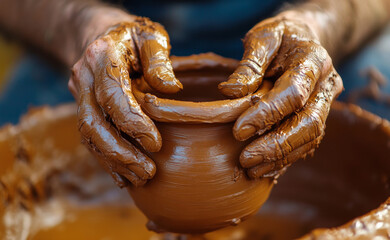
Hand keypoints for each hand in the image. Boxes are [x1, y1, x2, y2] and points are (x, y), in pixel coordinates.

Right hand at [68, 17, 181, 186]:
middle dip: (120, 152)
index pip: (112, 95)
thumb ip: (159, 59)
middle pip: (93, 123)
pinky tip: (124, 176)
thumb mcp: (150, 36)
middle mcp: (83, 78)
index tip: (157, 144)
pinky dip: (107, 160)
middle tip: (148, 172)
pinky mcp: (82, 108)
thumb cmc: (132, 36)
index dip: (133, 123)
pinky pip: (90, 139)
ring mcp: (79, 95)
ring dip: (114, 161)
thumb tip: (171, 90)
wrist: (100, 34)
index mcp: (101, 56)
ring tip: (141, 178)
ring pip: (89, 136)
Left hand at [218, 17, 342, 177]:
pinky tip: (264, 169)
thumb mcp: (262, 38)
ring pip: (309, 139)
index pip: (293, 92)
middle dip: (276, 146)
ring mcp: (323, 105)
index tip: (238, 130)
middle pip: (309, 123)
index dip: (266, 114)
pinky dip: (285, 160)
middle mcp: (325, 86)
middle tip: (246, 159)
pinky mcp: (315, 118)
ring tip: (251, 169)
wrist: (301, 40)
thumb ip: (250, 63)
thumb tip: (231, 92)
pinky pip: (305, 144)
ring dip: (280, 158)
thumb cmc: (279, 38)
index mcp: (314, 61)